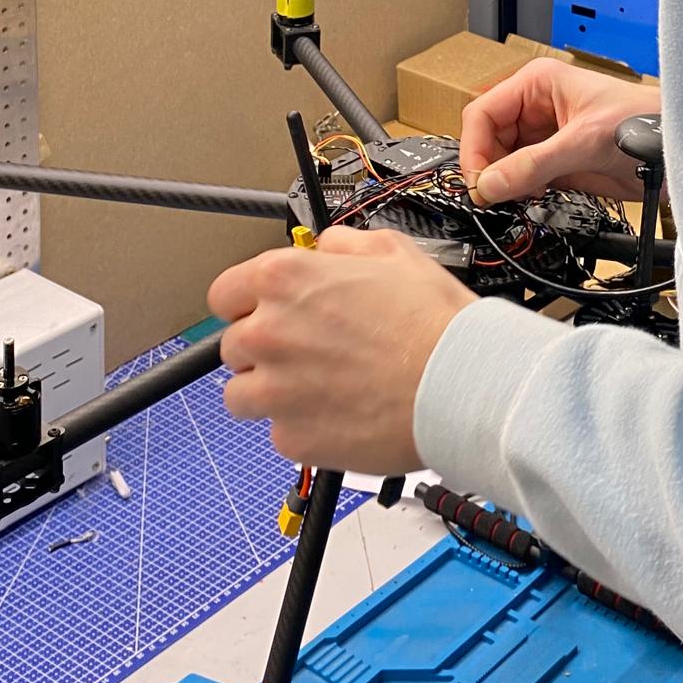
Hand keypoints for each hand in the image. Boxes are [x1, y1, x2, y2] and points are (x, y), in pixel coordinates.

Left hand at [208, 228, 475, 473]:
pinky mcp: (292, 438)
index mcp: (285, 280)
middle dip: (263, 348)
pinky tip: (340, 412)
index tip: (262, 311)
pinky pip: (279, 432)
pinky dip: (302, 426)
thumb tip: (325, 248)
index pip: (224, 293)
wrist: (458, 384)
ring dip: (270, 391)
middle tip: (305, 351)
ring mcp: (276, 391)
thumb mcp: (392, 250)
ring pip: (241, 395)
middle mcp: (269, 333)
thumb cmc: (432, 321)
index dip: (247, 302)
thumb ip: (342, 244)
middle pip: (233, 345)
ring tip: (315, 387)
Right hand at [460, 59, 660, 204]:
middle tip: (494, 195)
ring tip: (519, 195)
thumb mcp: (583, 141)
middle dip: (489, 167)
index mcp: (536, 84)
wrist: (678, 150)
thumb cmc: (643, 121)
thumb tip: (490, 184)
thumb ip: (533, 164)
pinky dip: (521, 192)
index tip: (478, 180)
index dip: (474, 147)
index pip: (483, 113)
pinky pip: (523, 179)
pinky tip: (535, 196)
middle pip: (488, 140)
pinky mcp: (557, 164)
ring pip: (503, 162)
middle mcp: (536, 108)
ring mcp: (545, 138)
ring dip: (505, 182)